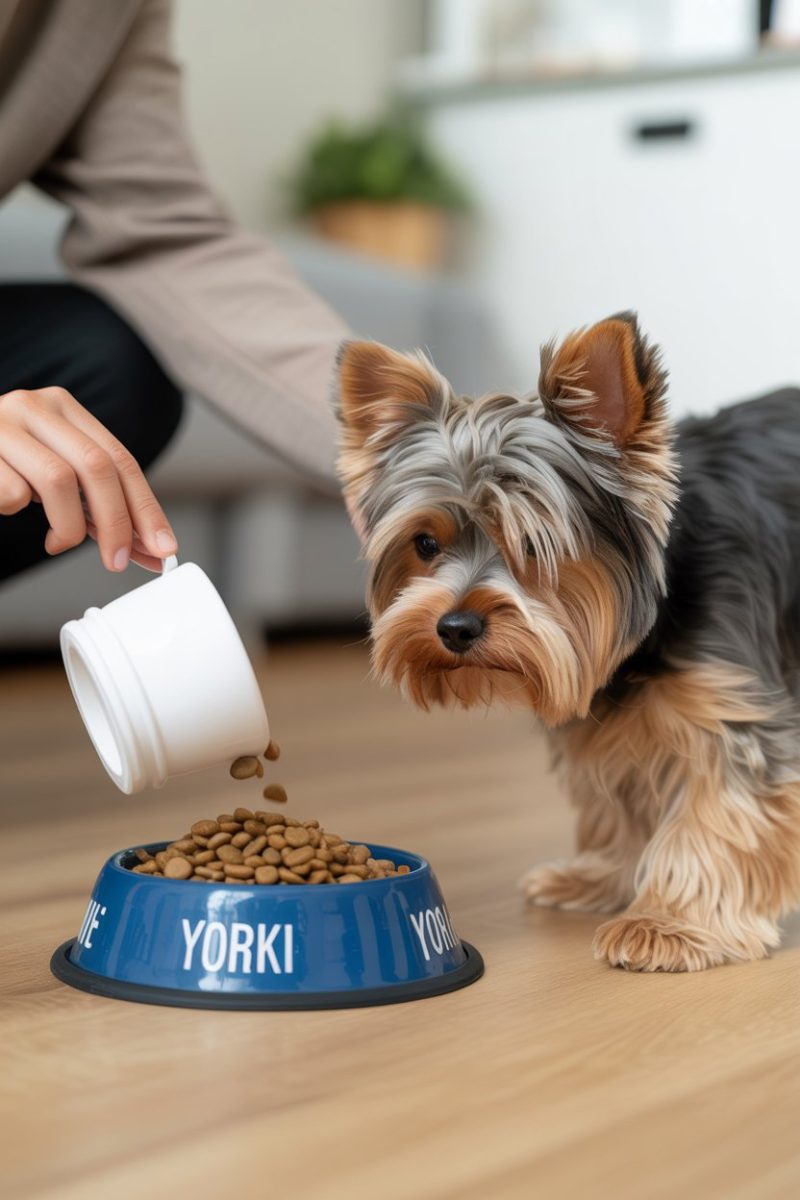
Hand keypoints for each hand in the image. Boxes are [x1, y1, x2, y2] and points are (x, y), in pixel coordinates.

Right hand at [0, 386, 176, 571]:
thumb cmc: (3, 466)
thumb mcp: (55, 476)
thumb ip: (97, 505)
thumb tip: (149, 548)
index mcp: (63, 408)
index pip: (120, 459)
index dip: (145, 507)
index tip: (163, 547)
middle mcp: (34, 406)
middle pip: (98, 466)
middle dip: (117, 522)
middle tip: (117, 560)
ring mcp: (0, 422)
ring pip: (59, 480)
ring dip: (68, 526)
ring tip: (58, 542)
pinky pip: (13, 493)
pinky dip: (19, 511)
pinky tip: (10, 506)